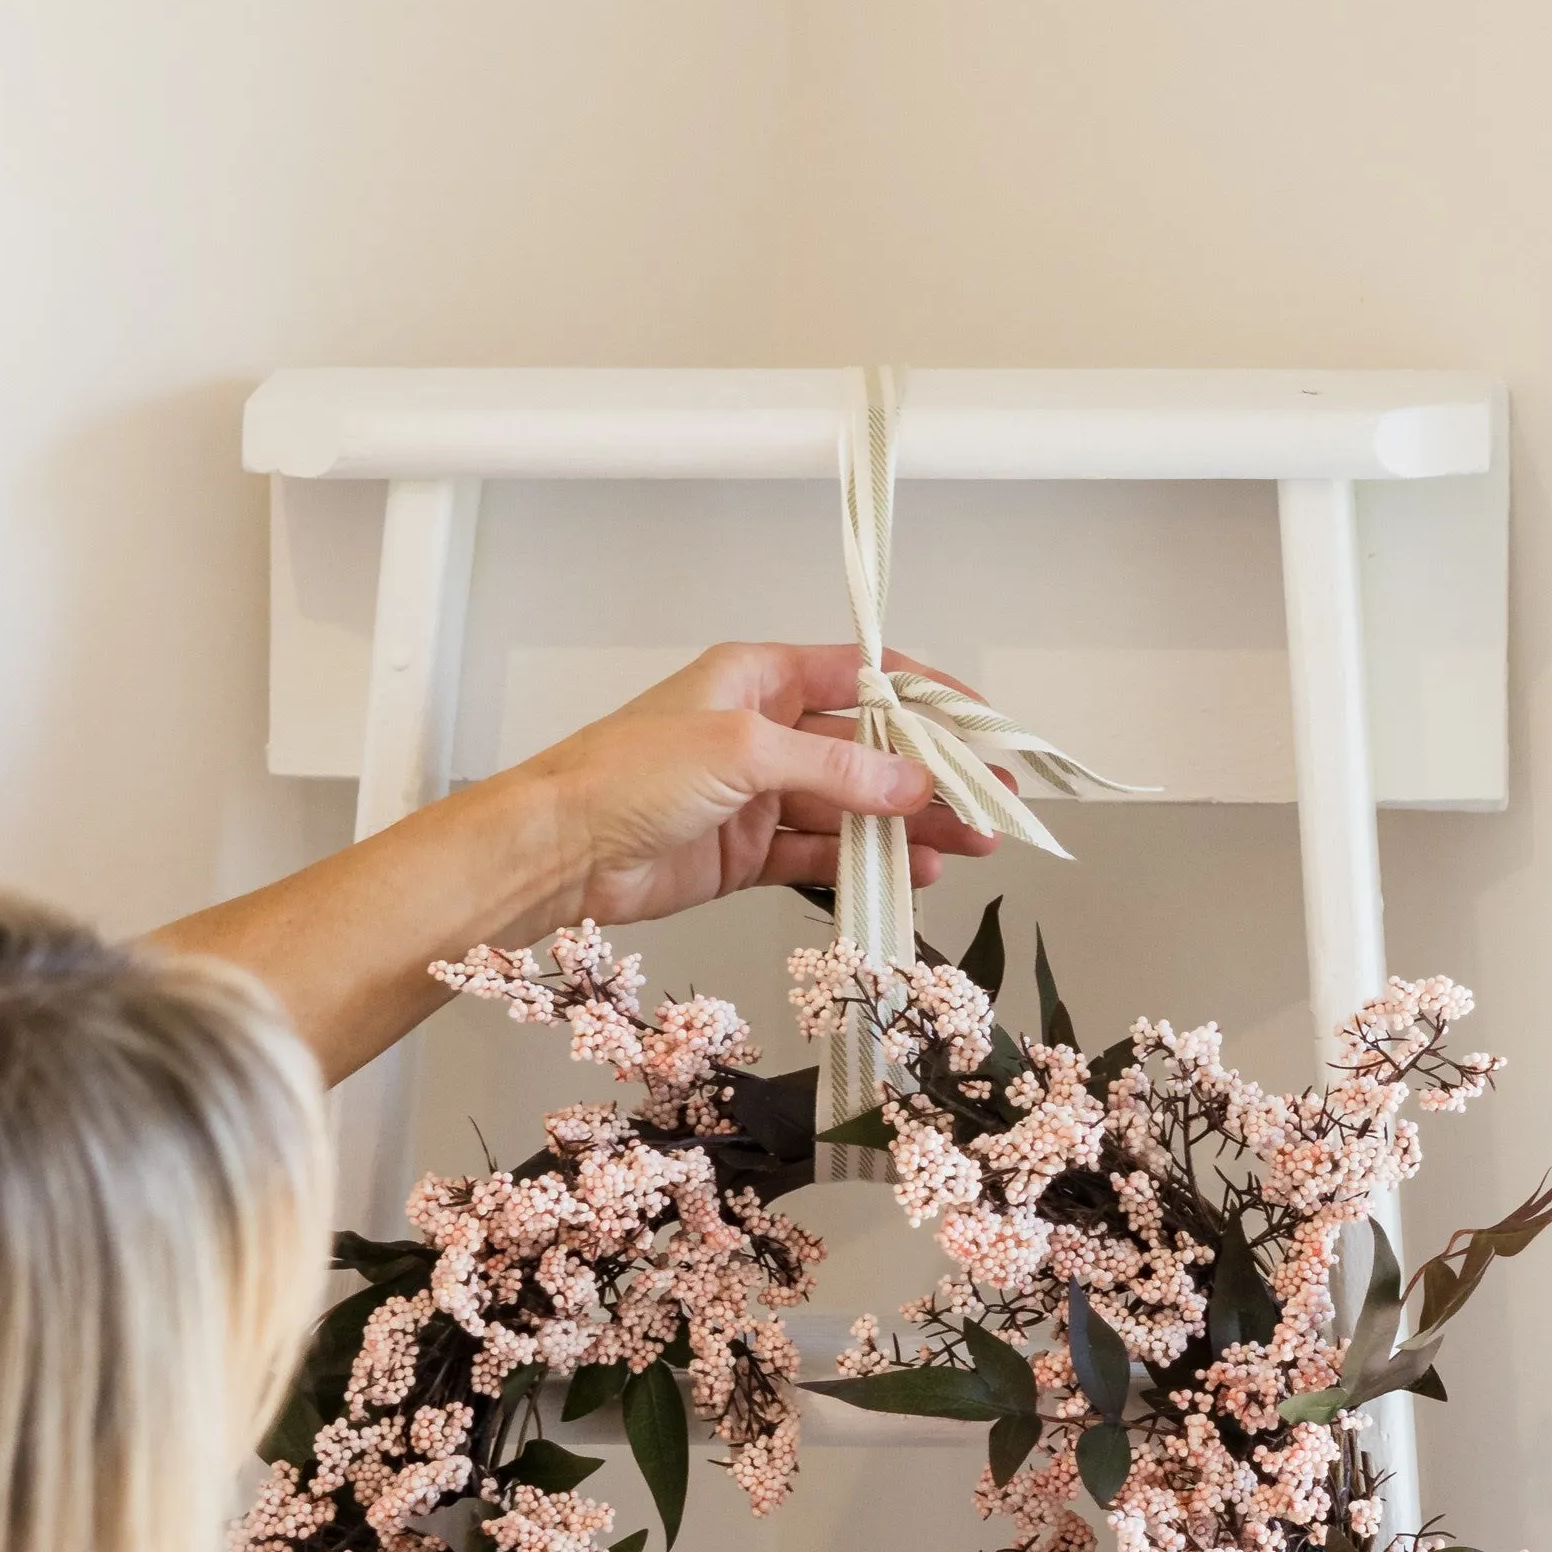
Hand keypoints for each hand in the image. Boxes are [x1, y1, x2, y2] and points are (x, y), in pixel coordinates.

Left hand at [147, 641, 1010, 1086]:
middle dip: (932, 776)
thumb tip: (908, 781)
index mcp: (760, 677)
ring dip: (909, 829)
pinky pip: (821, 855)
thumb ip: (835, 767)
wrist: (560, 854)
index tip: (983, 728)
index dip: (928, 700)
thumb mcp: (744, 752)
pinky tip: (908, 876)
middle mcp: (762, 729)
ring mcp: (756, 794)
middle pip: (869, 748)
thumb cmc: (624, 776)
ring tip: (966, 849)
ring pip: (853, 807)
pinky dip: (863, 865)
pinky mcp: (745, 851)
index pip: (865, 676)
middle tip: (991, 805)